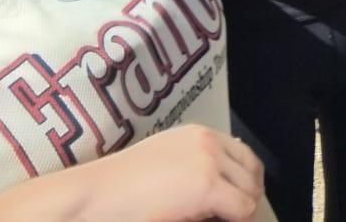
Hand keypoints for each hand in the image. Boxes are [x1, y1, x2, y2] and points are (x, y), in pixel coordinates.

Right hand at [71, 125, 262, 220]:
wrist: (93, 195)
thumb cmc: (118, 186)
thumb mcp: (164, 160)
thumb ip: (193, 162)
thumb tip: (225, 181)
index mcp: (198, 133)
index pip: (244, 155)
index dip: (245, 181)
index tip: (238, 200)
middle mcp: (208, 142)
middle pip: (253, 172)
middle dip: (248, 195)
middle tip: (234, 216)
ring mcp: (210, 162)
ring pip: (250, 192)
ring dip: (240, 209)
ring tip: (221, 219)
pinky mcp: (208, 187)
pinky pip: (242, 209)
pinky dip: (235, 220)